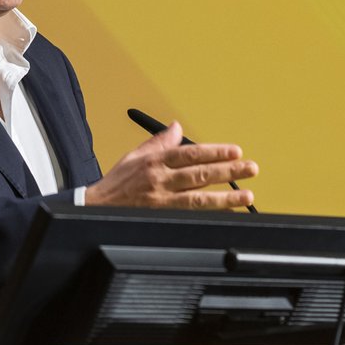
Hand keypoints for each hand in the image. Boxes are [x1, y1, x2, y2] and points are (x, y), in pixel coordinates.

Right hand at [84, 121, 257, 209]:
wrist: (94, 209)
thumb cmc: (117, 184)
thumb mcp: (135, 156)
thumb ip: (159, 142)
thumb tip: (176, 126)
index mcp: (155, 161)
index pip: (190, 154)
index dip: (214, 152)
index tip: (235, 151)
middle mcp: (160, 180)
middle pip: (199, 175)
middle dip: (228, 171)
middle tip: (250, 168)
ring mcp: (161, 202)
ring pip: (198, 198)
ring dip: (225, 198)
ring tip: (247, 195)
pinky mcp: (161, 217)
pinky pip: (191, 216)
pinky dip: (210, 214)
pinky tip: (227, 213)